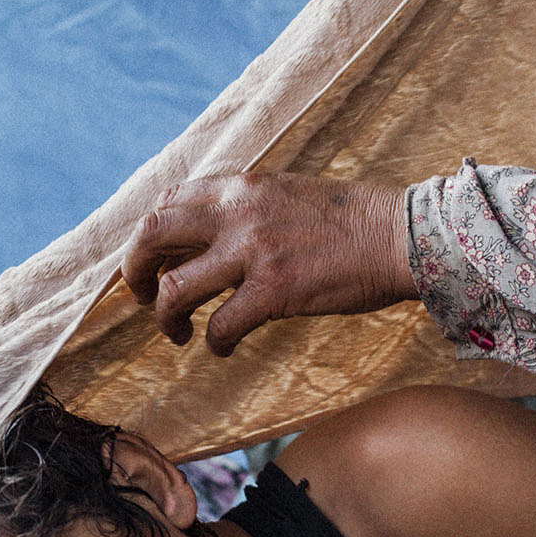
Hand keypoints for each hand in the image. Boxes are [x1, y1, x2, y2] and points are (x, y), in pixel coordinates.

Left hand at [121, 173, 414, 356]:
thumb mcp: (288, 194)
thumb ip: (249, 207)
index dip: (151, 236)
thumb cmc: (352, 221)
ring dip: (165, 316)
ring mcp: (254, 252)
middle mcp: (238, 213)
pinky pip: (220, 326)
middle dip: (134, 271)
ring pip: (174, 289)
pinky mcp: (274, 290)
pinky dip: (214, 344)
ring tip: (177, 332)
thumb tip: (216, 235)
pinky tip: (225, 349)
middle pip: (151, 235)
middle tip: (142, 296)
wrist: (401, 234)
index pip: (168, 202)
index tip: (156, 260)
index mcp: (241, 187)